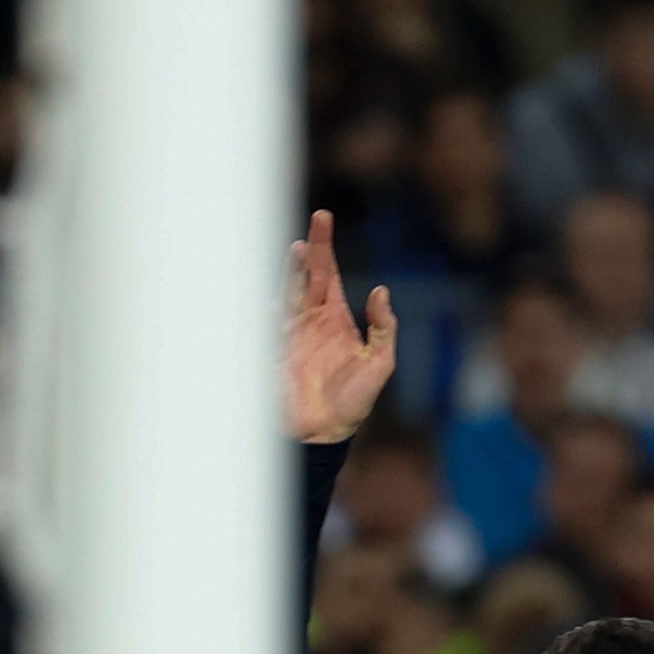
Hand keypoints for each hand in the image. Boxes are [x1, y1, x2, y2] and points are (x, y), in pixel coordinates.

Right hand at [282, 209, 398, 445]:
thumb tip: (381, 290)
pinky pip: (269, 324)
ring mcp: (289, 333)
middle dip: (311, 250)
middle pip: (307, 275)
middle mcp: (309, 319)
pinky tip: (277, 296)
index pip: (327, 275)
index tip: (322, 218)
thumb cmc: (353, 403)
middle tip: (317, 221)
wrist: (324, 435)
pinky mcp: (274, 351)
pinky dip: (270, 309)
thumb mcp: (380, 363)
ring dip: (293, 272)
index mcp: (334, 318)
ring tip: (299, 251)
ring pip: (288, 292)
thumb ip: (383, 328)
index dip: (324, 248)